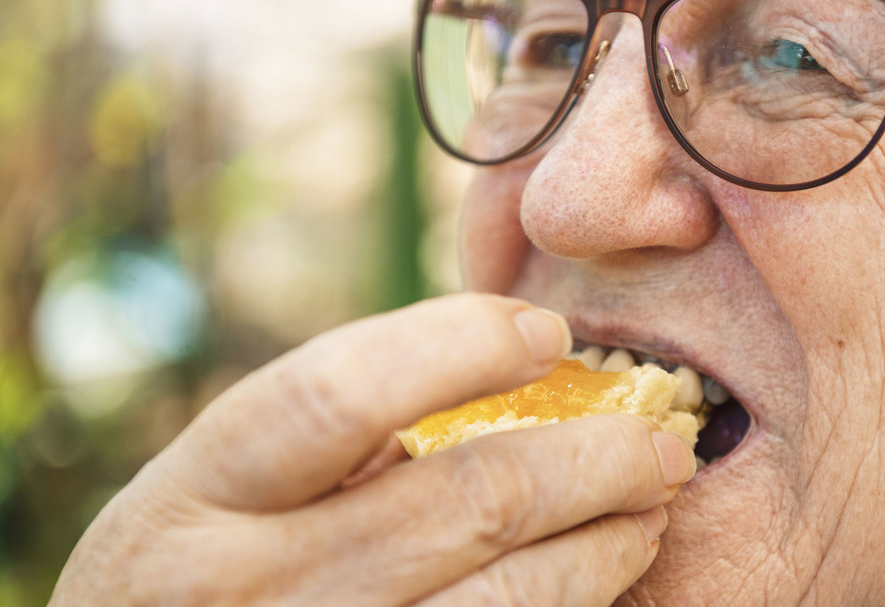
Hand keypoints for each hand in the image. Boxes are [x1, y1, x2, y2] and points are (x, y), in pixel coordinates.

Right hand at [50, 293, 695, 605]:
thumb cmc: (203, 574)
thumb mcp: (226, 492)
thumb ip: (336, 432)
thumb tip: (515, 361)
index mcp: (198, 497)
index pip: (342, 393)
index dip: (463, 345)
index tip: (549, 331)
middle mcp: (244, 589)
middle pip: (470, 501)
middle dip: (596, 458)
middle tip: (661, 439)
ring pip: (510, 599)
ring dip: (606, 545)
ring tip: (649, 511)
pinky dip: (571, 605)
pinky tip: (600, 577)